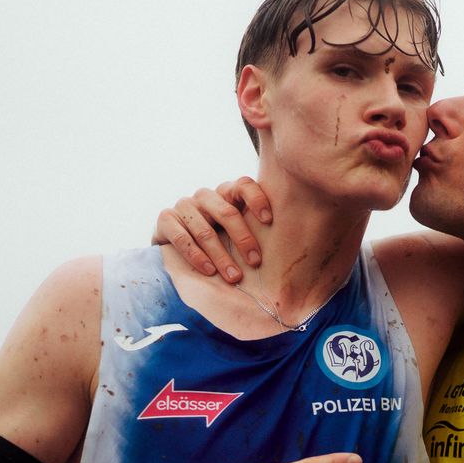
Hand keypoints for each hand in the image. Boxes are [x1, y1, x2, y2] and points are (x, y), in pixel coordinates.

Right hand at [154, 177, 271, 282]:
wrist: (176, 247)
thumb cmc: (218, 240)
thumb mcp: (237, 232)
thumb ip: (259, 229)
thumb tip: (297, 242)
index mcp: (226, 193)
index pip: (243, 185)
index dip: (257, 199)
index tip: (269, 221)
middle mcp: (205, 196)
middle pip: (227, 212)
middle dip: (243, 239)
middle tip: (256, 262)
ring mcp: (184, 206)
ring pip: (205, 230)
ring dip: (221, 257)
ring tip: (234, 277)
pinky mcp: (166, 219)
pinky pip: (182, 238)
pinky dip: (197, 257)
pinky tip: (209, 271)